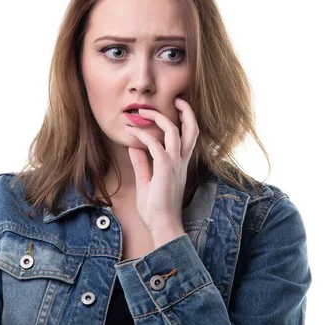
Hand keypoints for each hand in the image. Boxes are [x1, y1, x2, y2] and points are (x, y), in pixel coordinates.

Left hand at [124, 97, 199, 247]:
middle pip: (192, 128)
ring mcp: (175, 163)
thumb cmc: (156, 208)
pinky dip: (142, 134)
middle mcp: (181, 161)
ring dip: (158, 116)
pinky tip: (131, 131)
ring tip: (142, 110)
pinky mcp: (165, 167)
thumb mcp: (147, 181)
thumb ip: (142, 163)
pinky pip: (154, 144)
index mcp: (180, 163)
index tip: (174, 109)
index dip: (185, 120)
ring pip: (173, 130)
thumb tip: (135, 147)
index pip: (189, 136)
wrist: (162, 225)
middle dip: (187, 111)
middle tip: (177, 99)